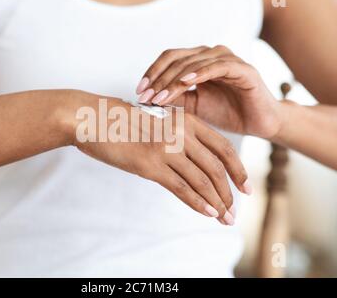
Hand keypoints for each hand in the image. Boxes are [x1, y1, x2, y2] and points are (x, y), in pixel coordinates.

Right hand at [68, 91, 251, 224]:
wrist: (91, 117)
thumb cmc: (120, 120)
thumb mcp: (155, 121)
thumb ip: (174, 135)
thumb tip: (187, 157)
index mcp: (185, 119)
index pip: (223, 147)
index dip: (238, 169)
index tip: (245, 186)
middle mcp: (181, 133)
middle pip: (217, 167)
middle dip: (229, 192)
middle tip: (235, 210)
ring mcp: (167, 148)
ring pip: (202, 180)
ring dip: (217, 203)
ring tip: (225, 218)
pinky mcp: (151, 164)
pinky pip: (181, 188)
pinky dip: (198, 203)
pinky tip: (208, 213)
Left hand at [136, 46, 282, 138]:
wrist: (257, 123)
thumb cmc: (226, 112)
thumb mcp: (193, 106)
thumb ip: (174, 98)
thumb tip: (147, 98)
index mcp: (198, 61)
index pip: (169, 59)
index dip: (152, 72)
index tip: (139, 91)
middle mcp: (210, 55)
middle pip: (177, 58)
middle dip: (158, 78)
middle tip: (145, 96)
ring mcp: (226, 59)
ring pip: (193, 63)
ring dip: (173, 80)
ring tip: (159, 97)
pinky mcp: (242, 68)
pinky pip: (216, 67)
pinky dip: (199, 73)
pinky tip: (184, 83)